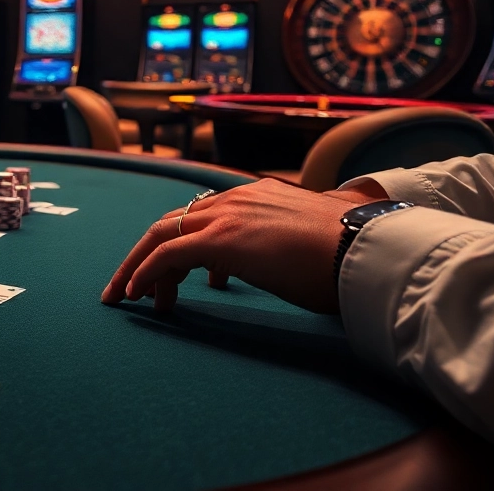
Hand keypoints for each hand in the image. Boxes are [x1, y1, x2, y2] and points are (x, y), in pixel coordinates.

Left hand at [100, 179, 387, 313]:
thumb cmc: (348, 255)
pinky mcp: (221, 239)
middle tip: (130, 286)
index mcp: (256, 196)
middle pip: (172, 222)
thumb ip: (285, 243)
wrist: (365, 249)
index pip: (202, 214)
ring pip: (160, 235)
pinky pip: (166, 255)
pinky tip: (136, 295)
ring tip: (127, 297)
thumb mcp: (307, 244)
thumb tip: (280, 260)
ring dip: (137, 266)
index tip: (171, 275)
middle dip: (145, 254)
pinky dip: (145, 273)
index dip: (179, 243)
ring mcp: (227, 216)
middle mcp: (236, 199)